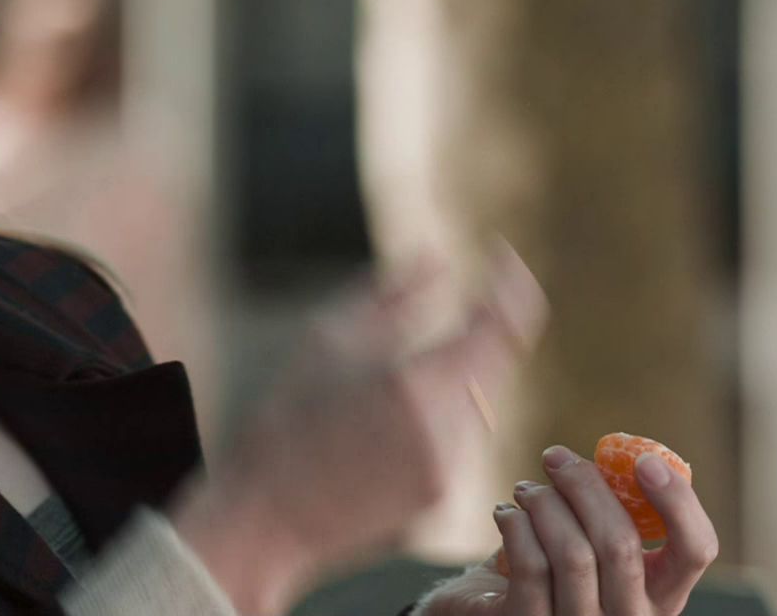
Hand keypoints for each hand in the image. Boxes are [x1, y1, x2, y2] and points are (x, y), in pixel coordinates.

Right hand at [168, 239, 547, 614]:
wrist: (265, 518)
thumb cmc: (285, 419)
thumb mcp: (325, 339)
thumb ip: (391, 294)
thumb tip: (439, 260)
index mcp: (416, 382)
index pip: (505, 324)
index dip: (511, 286)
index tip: (501, 261)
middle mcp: (445, 430)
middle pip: (491, 364)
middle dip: (465, 341)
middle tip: (407, 347)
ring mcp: (448, 470)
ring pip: (475, 404)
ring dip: (445, 388)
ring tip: (374, 408)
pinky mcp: (443, 499)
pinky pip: (456, 443)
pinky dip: (430, 427)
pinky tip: (374, 443)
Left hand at [413, 448, 718, 615]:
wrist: (498, 607)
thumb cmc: (556, 567)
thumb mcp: (596, 542)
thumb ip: (614, 510)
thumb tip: (613, 454)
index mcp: (661, 594)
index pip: (695, 550)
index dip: (678, 502)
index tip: (644, 461)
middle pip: (620, 544)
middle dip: (584, 485)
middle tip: (555, 458)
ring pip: (573, 553)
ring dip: (544, 503)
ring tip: (526, 490)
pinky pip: (531, 566)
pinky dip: (516, 526)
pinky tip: (506, 514)